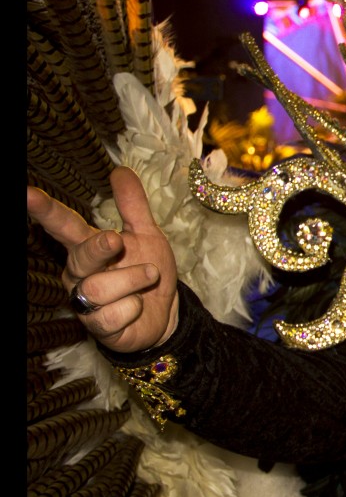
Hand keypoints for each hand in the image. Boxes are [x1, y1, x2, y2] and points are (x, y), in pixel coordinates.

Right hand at [27, 166, 179, 352]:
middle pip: (82, 256)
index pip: (63, 225)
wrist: (165, 312)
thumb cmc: (148, 271)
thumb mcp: (147, 234)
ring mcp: (85, 302)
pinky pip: (115, 314)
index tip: (28, 194)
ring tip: (147, 279)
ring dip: (135, 281)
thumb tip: (120, 170)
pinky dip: (135, 308)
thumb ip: (133, 205)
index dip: (46, 210)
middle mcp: (79, 273)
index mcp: (86, 246)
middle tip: (119, 243)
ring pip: (101, 288)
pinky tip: (137, 307)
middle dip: (102, 248)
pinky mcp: (98, 327)